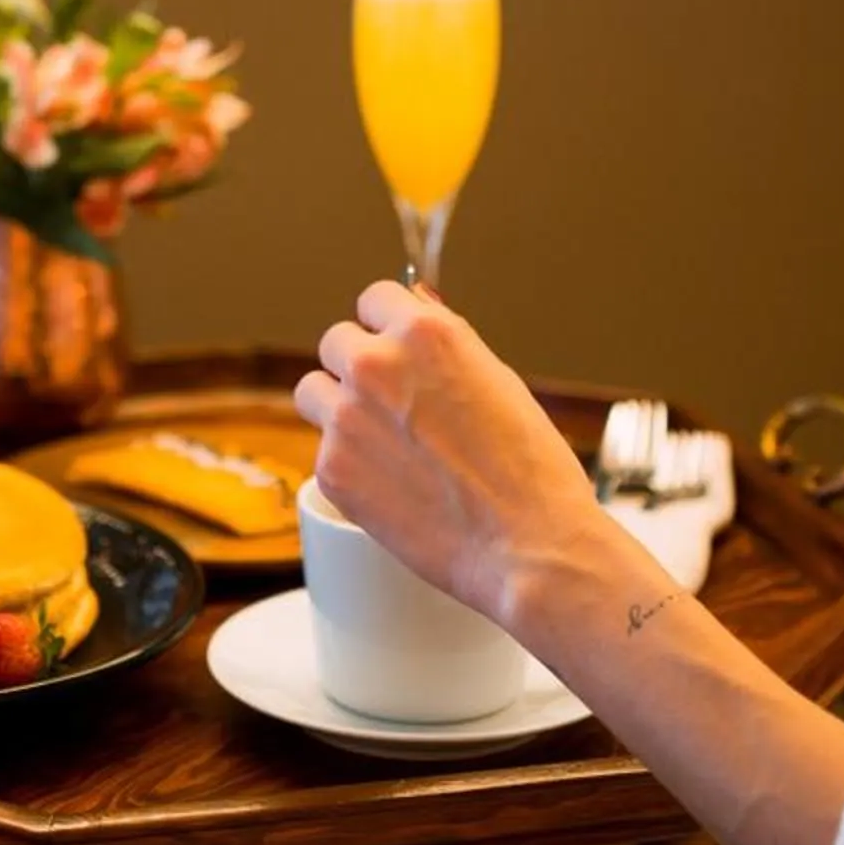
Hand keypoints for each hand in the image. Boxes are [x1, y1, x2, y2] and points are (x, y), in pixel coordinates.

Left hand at [294, 284, 608, 629]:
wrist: (527, 545)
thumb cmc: (530, 469)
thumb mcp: (498, 380)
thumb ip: (445, 343)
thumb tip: (415, 308)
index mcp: (424, 332)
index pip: (373, 298)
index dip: (385, 326)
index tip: (390, 346)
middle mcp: (376, 364)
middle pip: (336, 342)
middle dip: (359, 367)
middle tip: (391, 405)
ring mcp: (347, 417)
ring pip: (313, 392)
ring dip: (337, 408)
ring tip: (380, 442)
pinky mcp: (332, 469)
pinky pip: (323, 450)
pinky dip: (347, 464)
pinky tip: (390, 485)